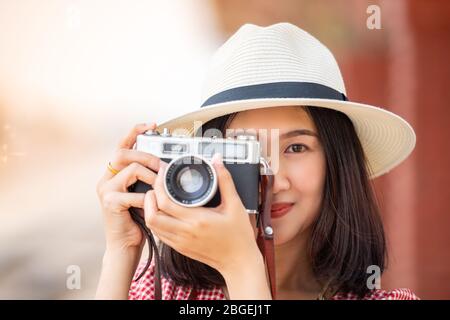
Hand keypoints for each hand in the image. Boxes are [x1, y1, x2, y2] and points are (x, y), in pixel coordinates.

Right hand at [96, 123, 160, 250]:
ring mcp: (106, 190)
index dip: (135, 132)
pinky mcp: (110, 202)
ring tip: (160, 185)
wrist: (125, 244)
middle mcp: (106, 179)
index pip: (122, 146)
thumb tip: (165, 165)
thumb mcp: (142, 194)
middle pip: (123, 153)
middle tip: (162, 166)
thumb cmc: (137, 219)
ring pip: (131, 168)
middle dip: (146, 156)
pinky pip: (134, 192)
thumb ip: (147, 179)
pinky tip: (152, 204)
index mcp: (114, 174)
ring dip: (151, 175)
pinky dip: (148, 197)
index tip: (151, 125)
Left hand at [144, 153, 260, 275]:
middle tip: (157, 184)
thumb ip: (225, 180)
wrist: (239, 262)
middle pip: (152, 215)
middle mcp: (185, 232)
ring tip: (157, 196)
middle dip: (150, 196)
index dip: (159, 186)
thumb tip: (217, 160)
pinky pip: (159, 234)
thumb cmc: (239, 235)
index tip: (162, 174)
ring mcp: (180, 242)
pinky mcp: (179, 248)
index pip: (165, 203)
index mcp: (198, 220)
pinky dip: (156, 221)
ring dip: (150, 209)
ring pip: (152, 226)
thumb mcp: (235, 205)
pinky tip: (163, 212)